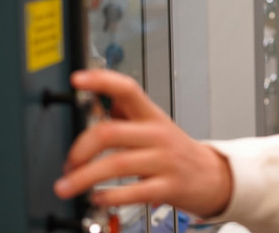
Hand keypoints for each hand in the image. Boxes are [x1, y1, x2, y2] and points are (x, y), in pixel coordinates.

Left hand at [54, 69, 231, 216]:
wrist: (212, 176)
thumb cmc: (177, 152)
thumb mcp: (155, 126)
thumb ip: (126, 115)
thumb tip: (92, 100)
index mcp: (153, 116)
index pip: (128, 89)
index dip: (102, 81)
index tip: (77, 79)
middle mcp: (158, 135)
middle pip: (111, 132)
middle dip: (80, 149)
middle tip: (68, 163)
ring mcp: (164, 161)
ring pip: (116, 164)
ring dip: (84, 177)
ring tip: (67, 187)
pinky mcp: (168, 187)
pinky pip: (133, 192)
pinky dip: (108, 196)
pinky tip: (97, 198)